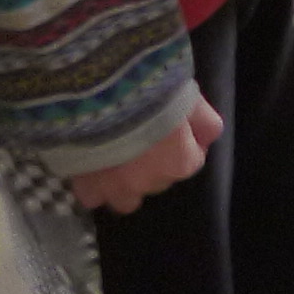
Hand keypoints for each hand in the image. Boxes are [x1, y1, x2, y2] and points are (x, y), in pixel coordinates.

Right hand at [71, 92, 222, 214]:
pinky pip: (93, 197)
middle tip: (143, 138)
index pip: (191, 161)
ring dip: (127, 184)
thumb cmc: (154, 94)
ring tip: (118, 160)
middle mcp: (150, 183)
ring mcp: (115, 188)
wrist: (104, 95)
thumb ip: (205, 123)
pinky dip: (95, 186)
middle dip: (155, 164)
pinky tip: (94, 167)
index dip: (185, 145)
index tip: (175, 130)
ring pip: (126, 198)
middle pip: (159, 180)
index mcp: (180, 164)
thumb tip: (208, 138)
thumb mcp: (192, 101)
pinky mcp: (85, 186)